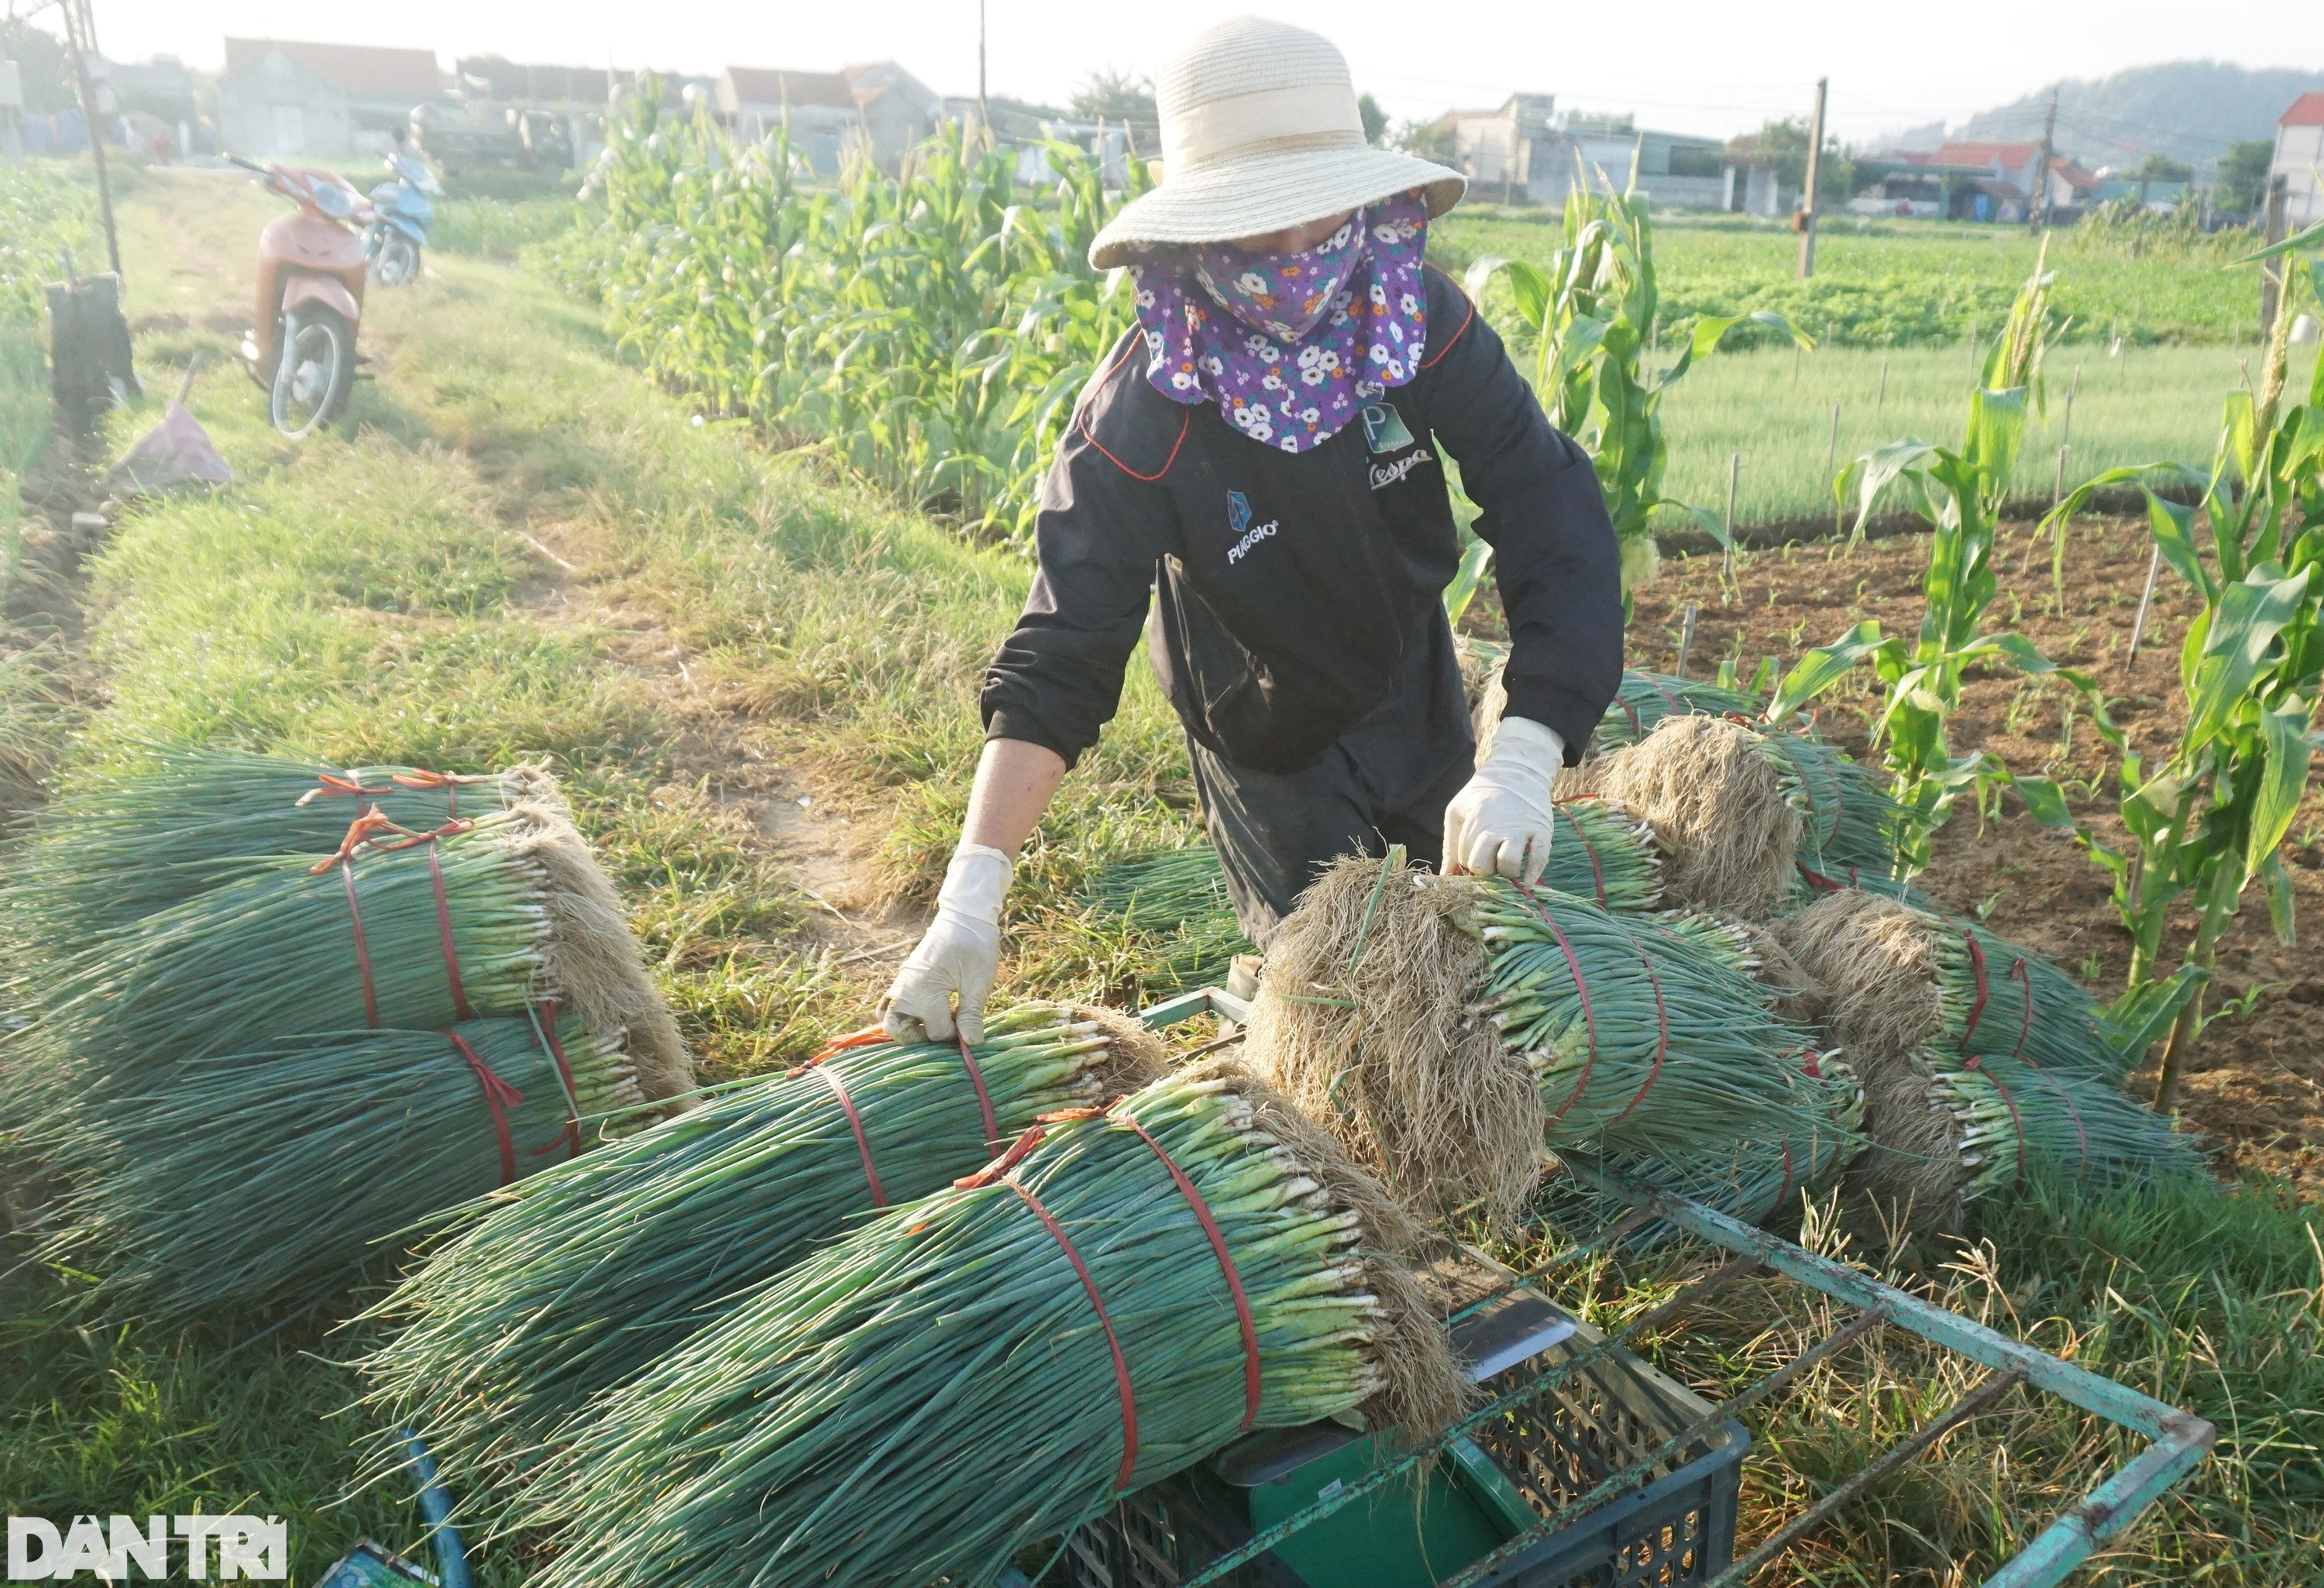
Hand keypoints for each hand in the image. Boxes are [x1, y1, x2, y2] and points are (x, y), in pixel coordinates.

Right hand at [880, 844, 1011, 1042]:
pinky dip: (903, 1013)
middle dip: (922, 1039)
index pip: (936, 1032)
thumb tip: (971, 1044)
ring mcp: (901, 983)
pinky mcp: (904, 978)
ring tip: (935, 1021)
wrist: (965, 916)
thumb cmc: (975, 946)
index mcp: (924, 993)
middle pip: (898, 1032)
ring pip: (889, 1019)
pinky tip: (927, 1011)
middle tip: (946, 1029)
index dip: (956, 1035)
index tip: (971, 1026)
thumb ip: (971, 1015)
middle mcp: (905, 991)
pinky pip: (891, 1002)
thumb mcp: (978, 983)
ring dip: (909, 1027)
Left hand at [1442, 716, 1564, 884]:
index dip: (1467, 862)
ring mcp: (1523, 830)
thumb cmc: (1482, 794)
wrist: (1518, 771)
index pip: (1466, 858)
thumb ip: (1450, 845)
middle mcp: (1499, 826)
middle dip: (1483, 870)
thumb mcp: (1457, 810)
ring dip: (1505, 873)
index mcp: (1476, 820)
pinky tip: (1526, 881)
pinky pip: (1539, 858)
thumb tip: (1446, 876)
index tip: (1472, 855)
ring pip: (1509, 865)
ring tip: (1504, 867)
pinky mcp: (1542, 832)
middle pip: (1484, 865)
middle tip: (1488, 862)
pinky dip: (1533, 874)